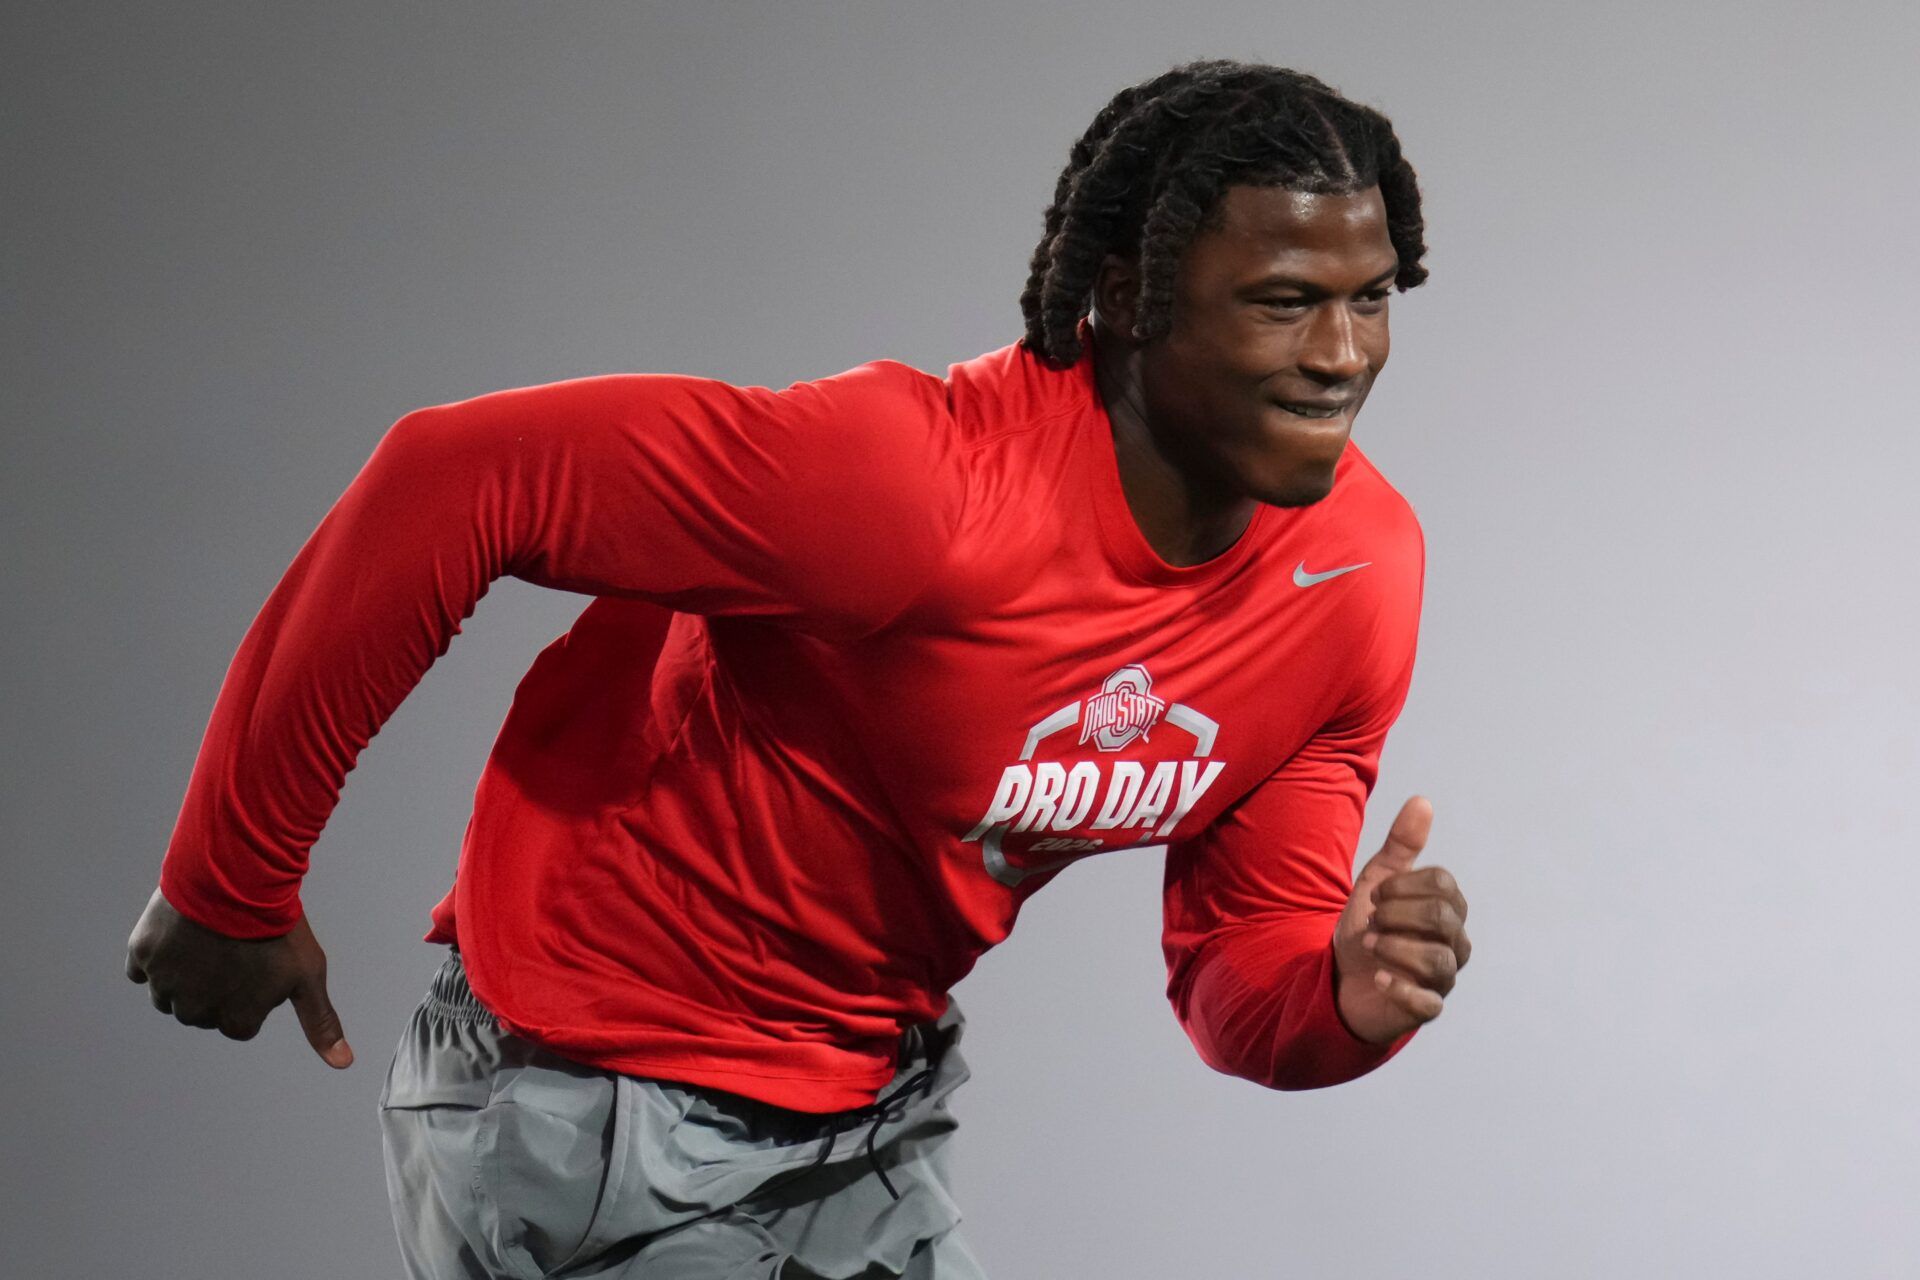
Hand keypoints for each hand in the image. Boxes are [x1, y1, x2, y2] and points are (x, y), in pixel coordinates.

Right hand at [124, 886, 352, 1067]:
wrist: (240, 876)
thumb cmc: (279, 927)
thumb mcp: (308, 974)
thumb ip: (320, 1022)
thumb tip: (343, 1062)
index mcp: (235, 1020)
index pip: (239, 1024)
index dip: (251, 994)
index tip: (258, 967)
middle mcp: (194, 1010)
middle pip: (202, 1010)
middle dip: (217, 987)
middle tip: (235, 950)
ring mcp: (165, 982)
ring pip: (168, 992)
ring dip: (185, 974)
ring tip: (210, 939)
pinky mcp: (142, 953)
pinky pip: (141, 968)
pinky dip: (157, 955)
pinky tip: (181, 933)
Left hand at [1330, 796, 1470, 1044]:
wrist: (1342, 979)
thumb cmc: (1370, 927)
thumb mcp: (1378, 883)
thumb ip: (1401, 846)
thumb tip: (1422, 801)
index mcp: (1447, 908)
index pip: (1443, 884)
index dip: (1403, 885)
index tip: (1376, 896)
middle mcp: (1454, 942)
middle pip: (1443, 917)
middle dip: (1398, 914)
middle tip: (1372, 921)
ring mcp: (1444, 977)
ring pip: (1439, 959)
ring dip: (1395, 947)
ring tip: (1369, 944)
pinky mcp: (1426, 1008)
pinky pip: (1428, 1003)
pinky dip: (1400, 988)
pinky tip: (1377, 978)